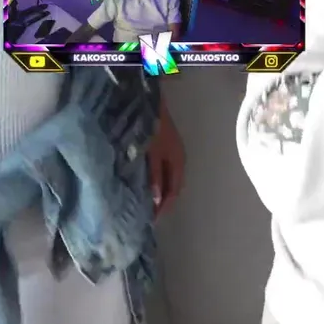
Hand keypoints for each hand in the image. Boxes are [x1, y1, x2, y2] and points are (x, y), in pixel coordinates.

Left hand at [147, 100, 184, 216]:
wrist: (150, 102)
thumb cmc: (152, 128)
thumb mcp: (152, 153)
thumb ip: (155, 176)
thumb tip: (156, 200)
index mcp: (178, 163)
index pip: (174, 192)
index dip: (163, 207)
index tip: (150, 220)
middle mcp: (178, 160)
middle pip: (172, 187)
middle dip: (161, 202)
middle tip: (146, 214)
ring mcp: (172, 153)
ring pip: (168, 179)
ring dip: (159, 191)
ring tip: (145, 201)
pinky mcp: (164, 147)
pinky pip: (163, 170)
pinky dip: (156, 180)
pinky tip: (145, 182)